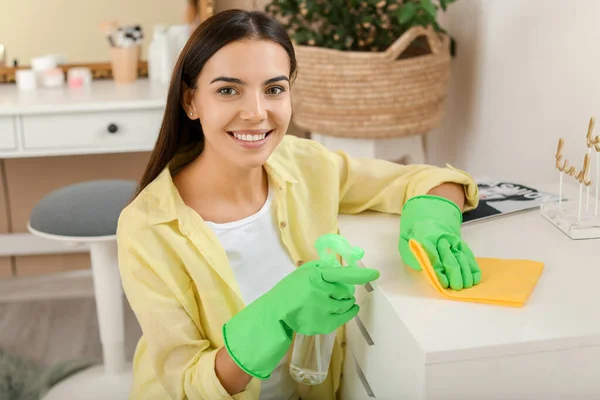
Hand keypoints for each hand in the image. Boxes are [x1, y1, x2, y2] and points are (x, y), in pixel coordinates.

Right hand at [223, 261, 379, 378]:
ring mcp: (323, 310)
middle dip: (345, 290)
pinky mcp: (324, 324)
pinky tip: (349, 308)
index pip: (343, 274)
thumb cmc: (291, 289)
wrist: (276, 312)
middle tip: (335, 291)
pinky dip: (350, 312)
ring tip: (335, 299)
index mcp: (317, 276)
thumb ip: (322, 269)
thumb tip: (342, 268)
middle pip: (346, 291)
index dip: (360, 275)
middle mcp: (322, 293)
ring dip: (346, 300)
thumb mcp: (304, 272)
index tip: (375, 274)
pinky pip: (345, 317)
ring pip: (347, 304)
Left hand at [398, 195, 480, 290]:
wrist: (428, 217)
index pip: (433, 255)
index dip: (439, 270)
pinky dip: (473, 267)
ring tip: (465, 286)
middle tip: (456, 287)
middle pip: (450, 258)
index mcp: (425, 238)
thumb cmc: (414, 235)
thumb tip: (422, 268)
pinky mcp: (461, 243)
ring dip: (465, 273)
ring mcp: (453, 240)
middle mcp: (441, 238)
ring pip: (462, 257)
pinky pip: (468, 255)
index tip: (443, 283)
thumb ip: (410, 255)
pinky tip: (474, 278)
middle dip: (454, 274)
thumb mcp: (405, 242)